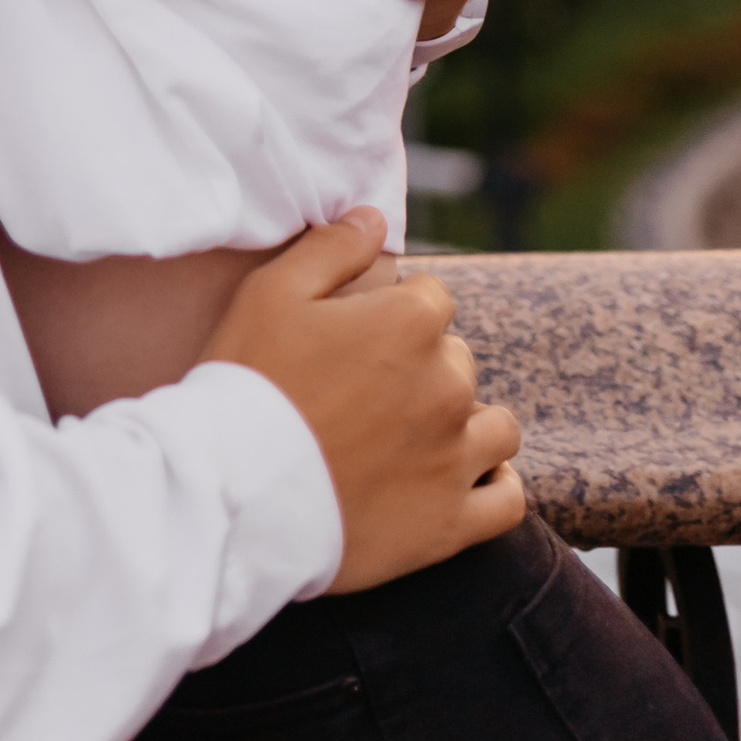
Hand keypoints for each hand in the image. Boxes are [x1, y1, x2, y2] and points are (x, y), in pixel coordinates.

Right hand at [207, 213, 523, 592]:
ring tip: (415, 435)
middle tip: (366, 391)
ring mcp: (455, 457)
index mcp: (409, 323)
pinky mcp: (451, 522)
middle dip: (423, 366)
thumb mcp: (271, 292)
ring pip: (497, 426)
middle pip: (458, 359)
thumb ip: (332, 247)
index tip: (355, 338)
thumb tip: (375, 218)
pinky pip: (507, 499)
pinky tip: (463, 479)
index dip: (392, 311)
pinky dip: (493, 485)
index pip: (432, 298)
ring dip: (466, 423)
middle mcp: (447, 385)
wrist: (233, 492)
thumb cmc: (248, 383)